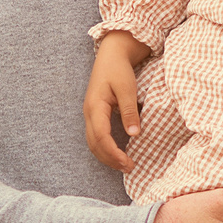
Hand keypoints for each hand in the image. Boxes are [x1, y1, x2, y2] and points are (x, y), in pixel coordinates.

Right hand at [83, 32, 150, 172]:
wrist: (111, 54)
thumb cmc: (119, 69)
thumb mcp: (127, 88)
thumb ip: (129, 110)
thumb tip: (134, 134)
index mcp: (95, 106)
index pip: (101, 137)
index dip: (113, 153)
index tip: (127, 163)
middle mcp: (89, 113)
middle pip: (94, 144)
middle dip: (110, 159)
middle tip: (129, 168)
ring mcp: (90, 114)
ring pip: (93, 142)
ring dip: (107, 156)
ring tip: (124, 165)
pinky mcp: (95, 114)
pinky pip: (96, 136)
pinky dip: (105, 148)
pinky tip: (117, 153)